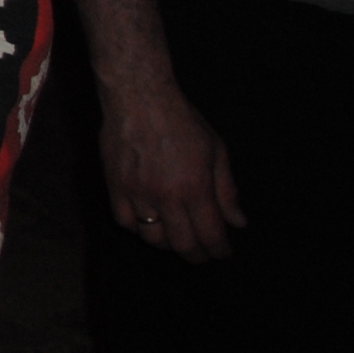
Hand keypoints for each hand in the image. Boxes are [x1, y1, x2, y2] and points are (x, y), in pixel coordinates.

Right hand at [69, 0, 243, 262]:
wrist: (139, 97)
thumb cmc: (182, 121)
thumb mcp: (216, 151)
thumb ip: (227, 191)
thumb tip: (238, 222)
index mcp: (194, 188)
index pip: (210, 235)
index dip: (219, 250)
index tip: (222, 252)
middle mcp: (165, 196)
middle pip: (182, 244)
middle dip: (196, 254)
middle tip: (202, 253)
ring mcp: (137, 192)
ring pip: (152, 237)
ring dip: (168, 242)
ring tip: (176, 235)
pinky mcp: (115, 185)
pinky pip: (125, 221)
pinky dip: (139, 227)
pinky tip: (148, 220)